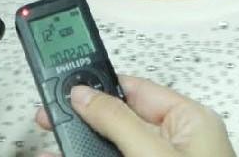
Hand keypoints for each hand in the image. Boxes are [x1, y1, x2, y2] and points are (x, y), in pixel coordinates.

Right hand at [35, 75, 233, 156]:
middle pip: (119, 122)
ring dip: (80, 150)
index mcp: (190, 122)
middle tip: (49, 121)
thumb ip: (118, 122)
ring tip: (50, 151)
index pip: (136, 91)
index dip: (99, 88)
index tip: (65, 88)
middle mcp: (178, 145)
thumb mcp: (154, 156)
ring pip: (111, 152)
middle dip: (82, 123)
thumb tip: (86, 94)